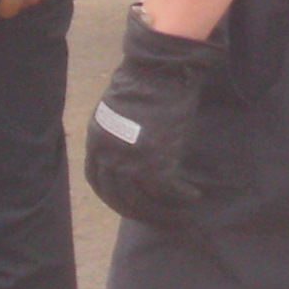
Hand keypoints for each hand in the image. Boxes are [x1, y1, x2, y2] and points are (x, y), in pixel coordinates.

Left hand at [84, 20, 229, 226]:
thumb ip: (118, 134)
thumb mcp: (118, 110)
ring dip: (162, 212)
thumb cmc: (145, 83)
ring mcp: (129, 160)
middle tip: (157, 219)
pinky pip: (166, 190)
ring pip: (142, 200)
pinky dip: (180, 197)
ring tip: (181, 214)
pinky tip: (192, 196)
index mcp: (95, 140)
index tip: (127, 204)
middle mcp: (107, 154)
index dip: (112, 196)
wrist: (159, 70)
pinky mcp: (154, 161)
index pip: (96, 180)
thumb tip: (131, 150)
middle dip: (138, 212)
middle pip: (118, 197)